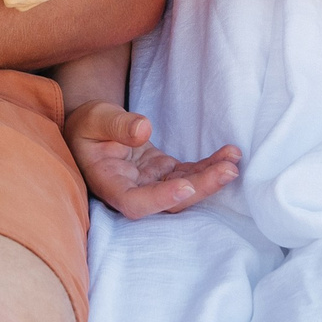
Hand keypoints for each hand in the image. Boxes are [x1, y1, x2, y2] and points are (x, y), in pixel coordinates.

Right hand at [65, 100, 239, 219]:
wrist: (90, 130)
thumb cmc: (88, 125)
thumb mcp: (96, 118)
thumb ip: (116, 124)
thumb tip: (143, 130)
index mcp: (110, 184)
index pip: (135, 203)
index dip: (161, 199)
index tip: (185, 186)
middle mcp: (133, 192)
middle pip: (170, 203)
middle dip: (201, 188)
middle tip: (228, 171)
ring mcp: (151, 184)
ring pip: (184, 190)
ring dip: (211, 178)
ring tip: (234, 161)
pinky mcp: (163, 173)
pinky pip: (190, 173)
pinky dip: (210, 166)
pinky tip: (230, 155)